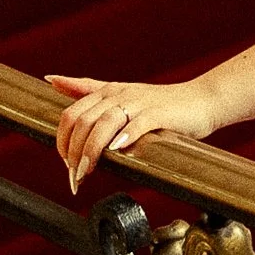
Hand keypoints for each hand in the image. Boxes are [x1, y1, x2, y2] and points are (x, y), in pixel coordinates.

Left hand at [47, 74, 219, 193]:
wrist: (202, 100)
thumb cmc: (161, 103)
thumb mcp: (120, 93)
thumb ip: (86, 88)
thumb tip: (52, 79)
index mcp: (106, 91)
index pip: (71, 115)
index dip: (63, 141)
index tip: (67, 163)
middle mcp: (119, 94)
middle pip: (82, 121)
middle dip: (73, 151)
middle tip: (76, 175)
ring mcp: (139, 103)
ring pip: (103, 123)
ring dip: (91, 150)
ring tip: (87, 172)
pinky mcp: (159, 114)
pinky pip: (136, 124)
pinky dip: (123, 138)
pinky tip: (118, 152)